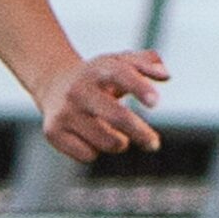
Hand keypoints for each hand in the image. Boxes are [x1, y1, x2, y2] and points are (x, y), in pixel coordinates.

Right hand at [36, 49, 167, 163]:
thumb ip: (146, 63)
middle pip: (116, 116)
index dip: (138, 87)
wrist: (53, 84)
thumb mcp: (119, 62)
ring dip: (119, 143)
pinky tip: (90, 138)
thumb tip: (165, 75)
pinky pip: (87, 155)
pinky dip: (95, 151)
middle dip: (140, 133)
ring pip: (106, 142)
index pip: (120, 74)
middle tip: (153, 144)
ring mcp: (64, 112)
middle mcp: (78, 90)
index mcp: (97, 69)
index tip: (155, 102)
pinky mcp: (53, 132)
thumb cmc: (98, 77)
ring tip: (116, 135)